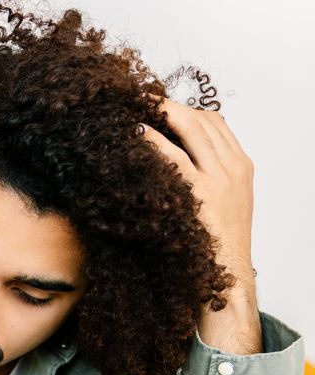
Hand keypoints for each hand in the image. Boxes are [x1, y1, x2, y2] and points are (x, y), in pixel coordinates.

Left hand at [140, 97, 254, 281]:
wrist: (226, 275)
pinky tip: (137, 132)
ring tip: (136, 107)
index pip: (215, 123)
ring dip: (162, 113)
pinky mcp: (200, 193)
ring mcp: (218, 178)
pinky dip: (154, 139)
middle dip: (171, 105)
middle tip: (143, 98)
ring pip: (191, 129)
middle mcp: (233, 167)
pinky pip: (173, 155)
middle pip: (202, 120)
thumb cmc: (216, 244)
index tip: (162, 105)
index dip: (186, 109)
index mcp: (241, 166)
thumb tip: (177, 160)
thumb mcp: (224, 203)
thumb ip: (209, 178)